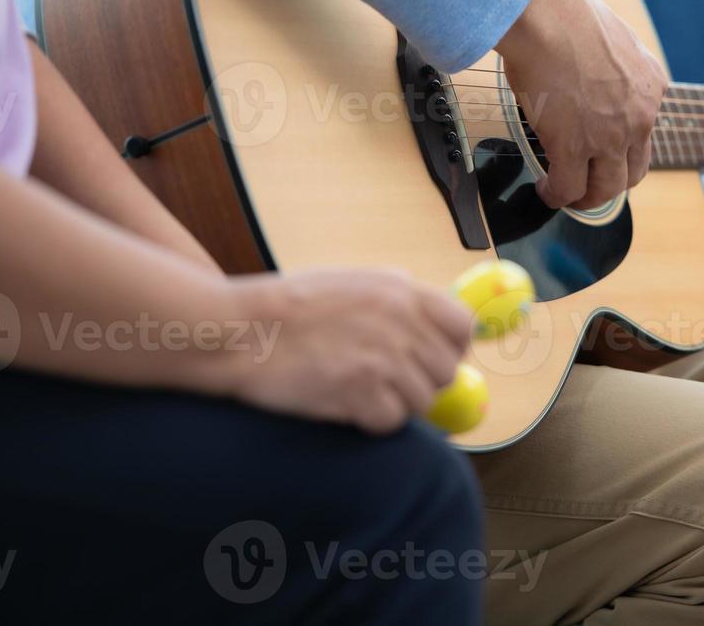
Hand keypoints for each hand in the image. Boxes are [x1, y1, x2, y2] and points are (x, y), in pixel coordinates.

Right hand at [225, 268, 472, 434]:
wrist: (240, 330)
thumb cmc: (289, 307)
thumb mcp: (354, 281)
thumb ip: (398, 299)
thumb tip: (437, 325)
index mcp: (402, 290)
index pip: (462, 326)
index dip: (452, 348)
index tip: (432, 359)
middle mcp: (400, 322)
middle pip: (445, 370)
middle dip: (420, 381)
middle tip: (385, 381)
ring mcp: (383, 358)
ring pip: (422, 401)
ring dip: (395, 403)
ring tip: (357, 389)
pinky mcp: (362, 393)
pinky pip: (391, 422)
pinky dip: (371, 421)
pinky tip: (344, 404)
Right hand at [497, 0, 665, 209]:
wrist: (548, 14)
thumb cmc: (568, 12)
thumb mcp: (613, 39)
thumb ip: (614, 65)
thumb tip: (591, 72)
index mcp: (652, 86)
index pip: (645, 131)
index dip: (622, 147)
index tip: (603, 151)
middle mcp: (640, 116)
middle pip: (634, 171)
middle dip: (611, 182)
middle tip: (590, 184)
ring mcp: (609, 136)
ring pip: (607, 188)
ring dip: (587, 198)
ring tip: (567, 195)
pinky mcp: (574, 148)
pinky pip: (569, 188)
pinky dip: (557, 195)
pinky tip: (546, 190)